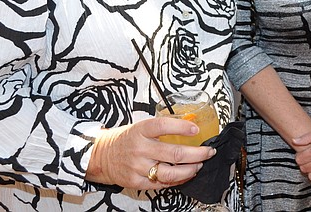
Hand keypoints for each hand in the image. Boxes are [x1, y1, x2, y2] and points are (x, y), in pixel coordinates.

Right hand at [86, 117, 214, 188]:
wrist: (102, 156)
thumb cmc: (126, 139)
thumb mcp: (141, 126)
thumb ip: (162, 128)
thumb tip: (190, 125)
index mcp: (141, 130)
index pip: (164, 126)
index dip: (182, 127)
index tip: (196, 128)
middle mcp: (140, 148)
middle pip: (175, 153)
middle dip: (197, 154)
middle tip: (208, 152)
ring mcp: (138, 167)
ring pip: (171, 173)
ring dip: (190, 170)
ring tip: (199, 165)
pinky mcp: (136, 182)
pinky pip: (162, 184)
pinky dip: (178, 181)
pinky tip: (186, 175)